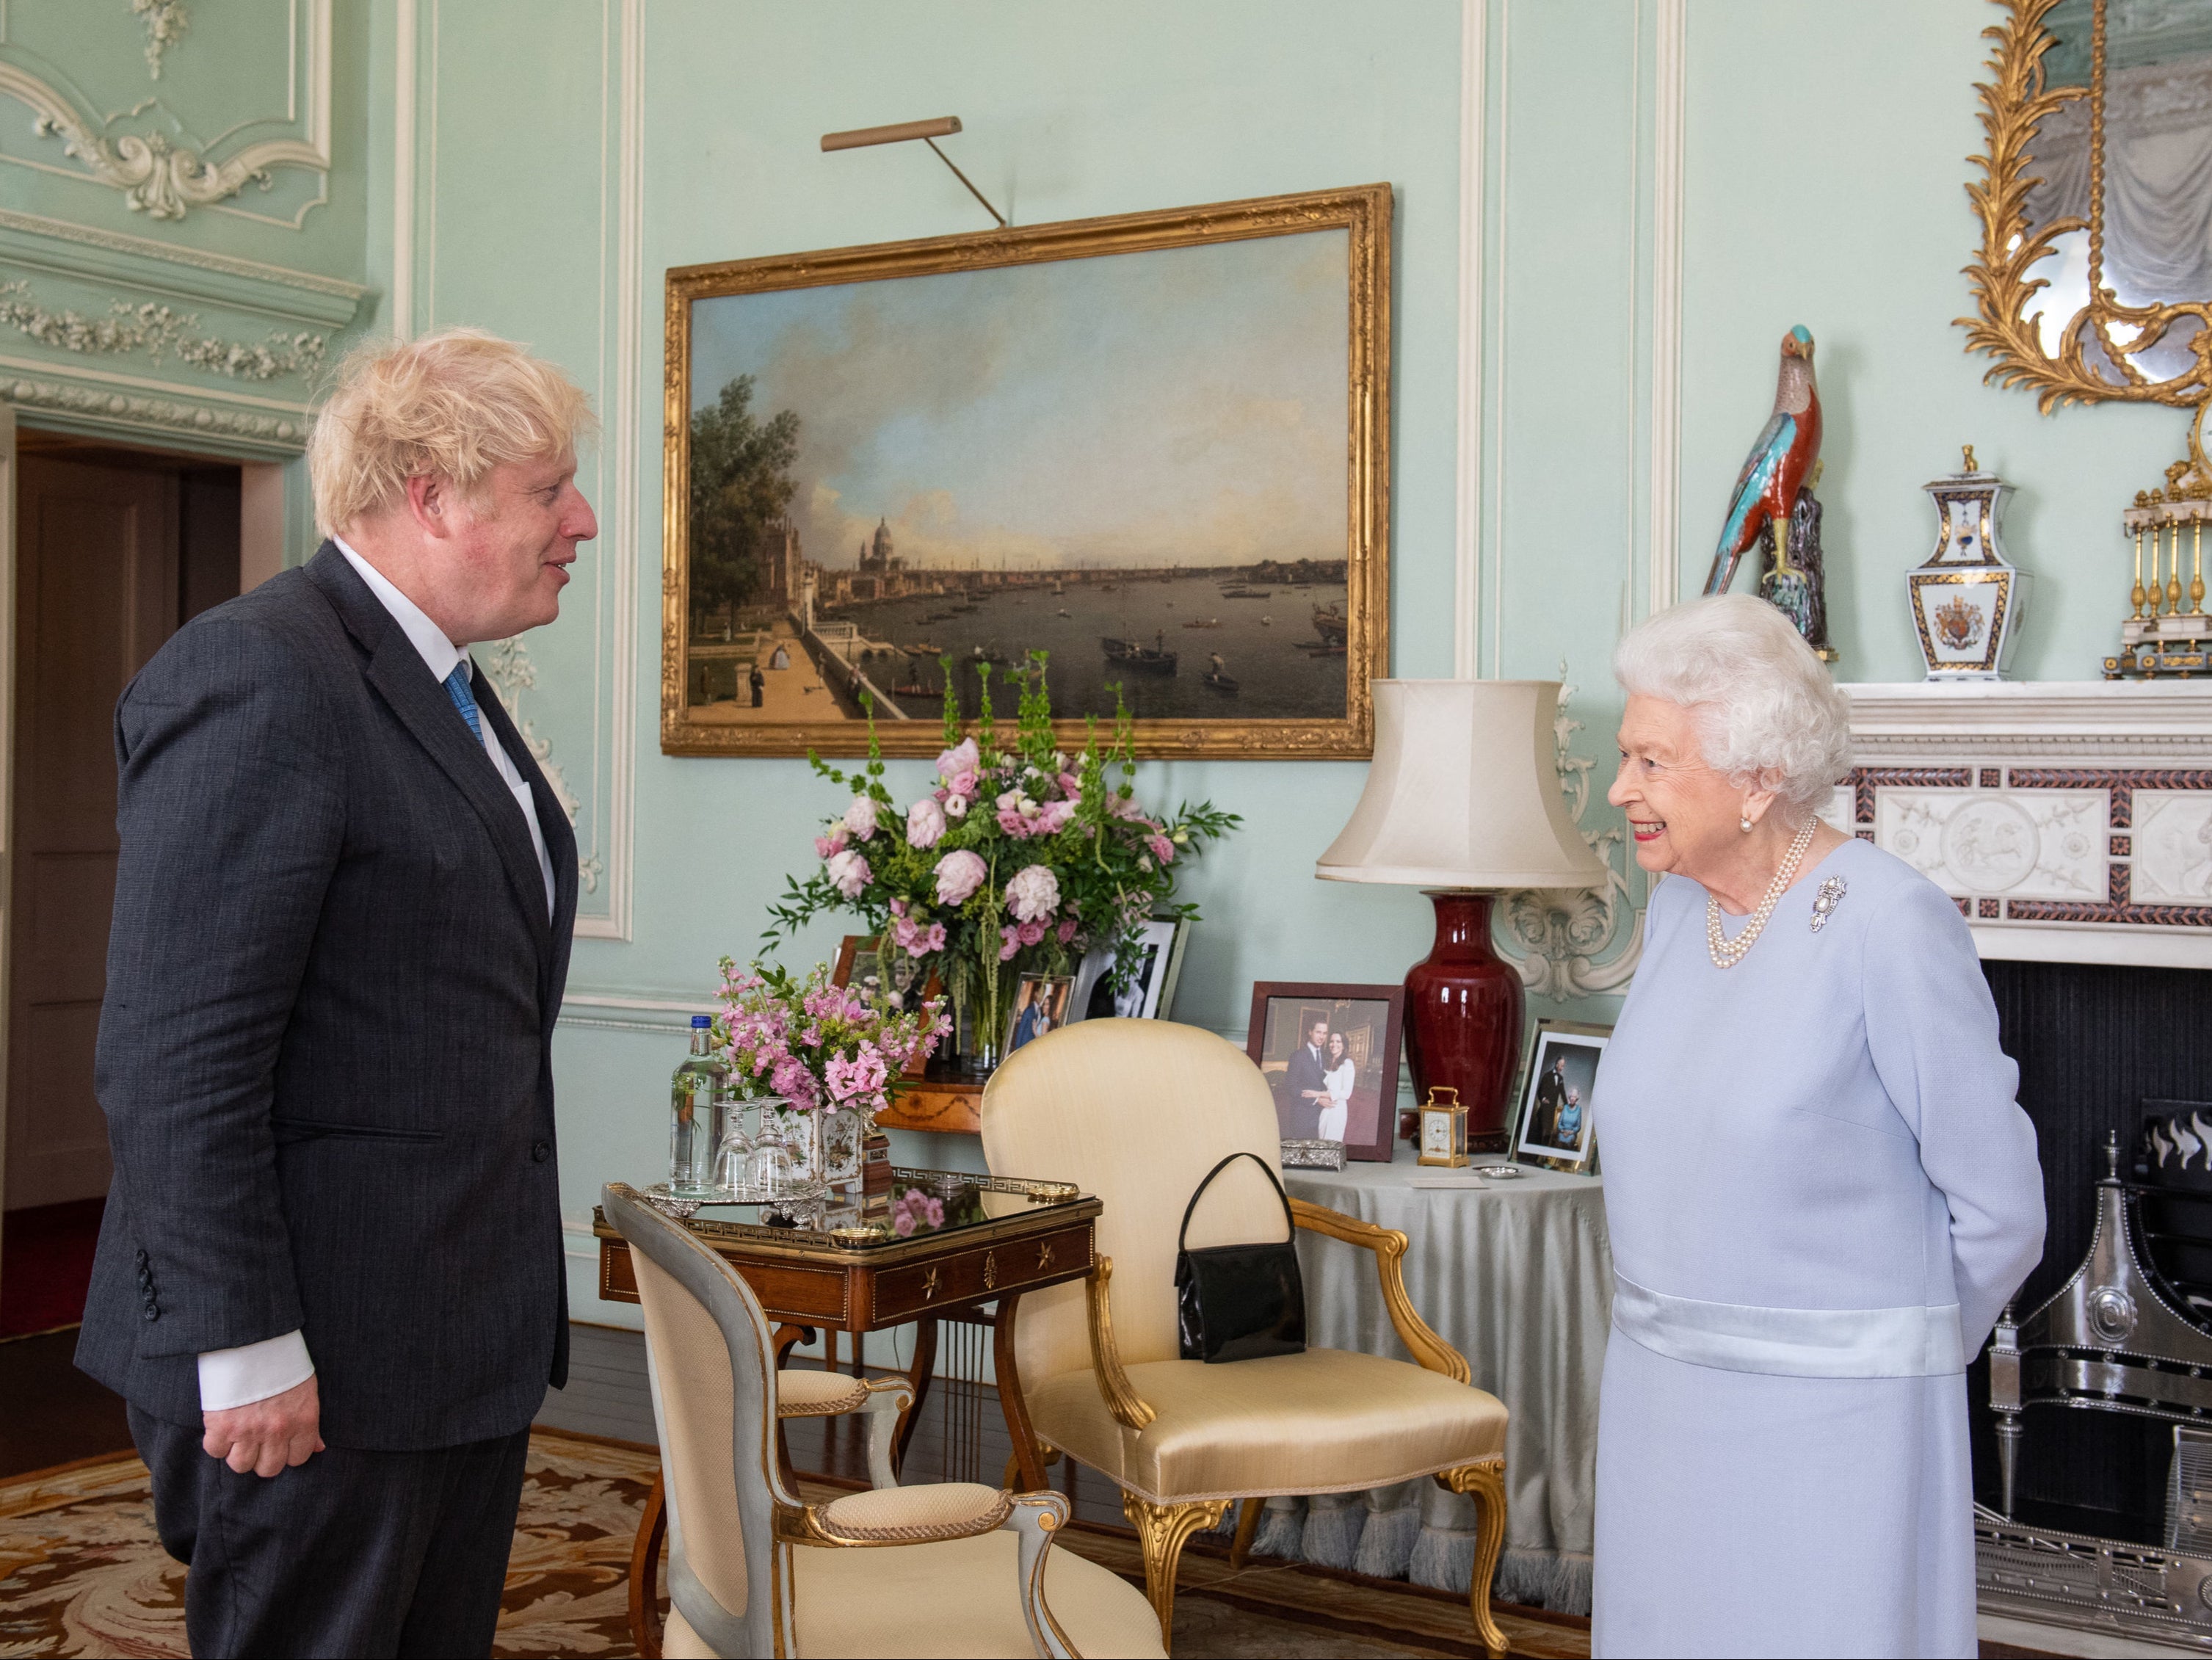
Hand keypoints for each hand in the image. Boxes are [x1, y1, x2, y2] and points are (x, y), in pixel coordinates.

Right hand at [202, 1373, 323, 1476]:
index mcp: (303, 1422)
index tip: (279, 1444)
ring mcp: (248, 1430)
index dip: (286, 1454)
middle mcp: (277, 1430)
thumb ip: (310, 1424)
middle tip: (257, 1442)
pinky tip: (223, 1427)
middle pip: (268, 1469)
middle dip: (262, 1458)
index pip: (297, 1459)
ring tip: (239, 1435)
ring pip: (240, 1465)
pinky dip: (216, 1443)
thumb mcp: (306, 1391)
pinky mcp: (222, 1426)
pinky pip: (215, 1451)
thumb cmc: (283, 1365)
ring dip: (238, 1453)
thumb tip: (318, 1449)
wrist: (254, 1341)